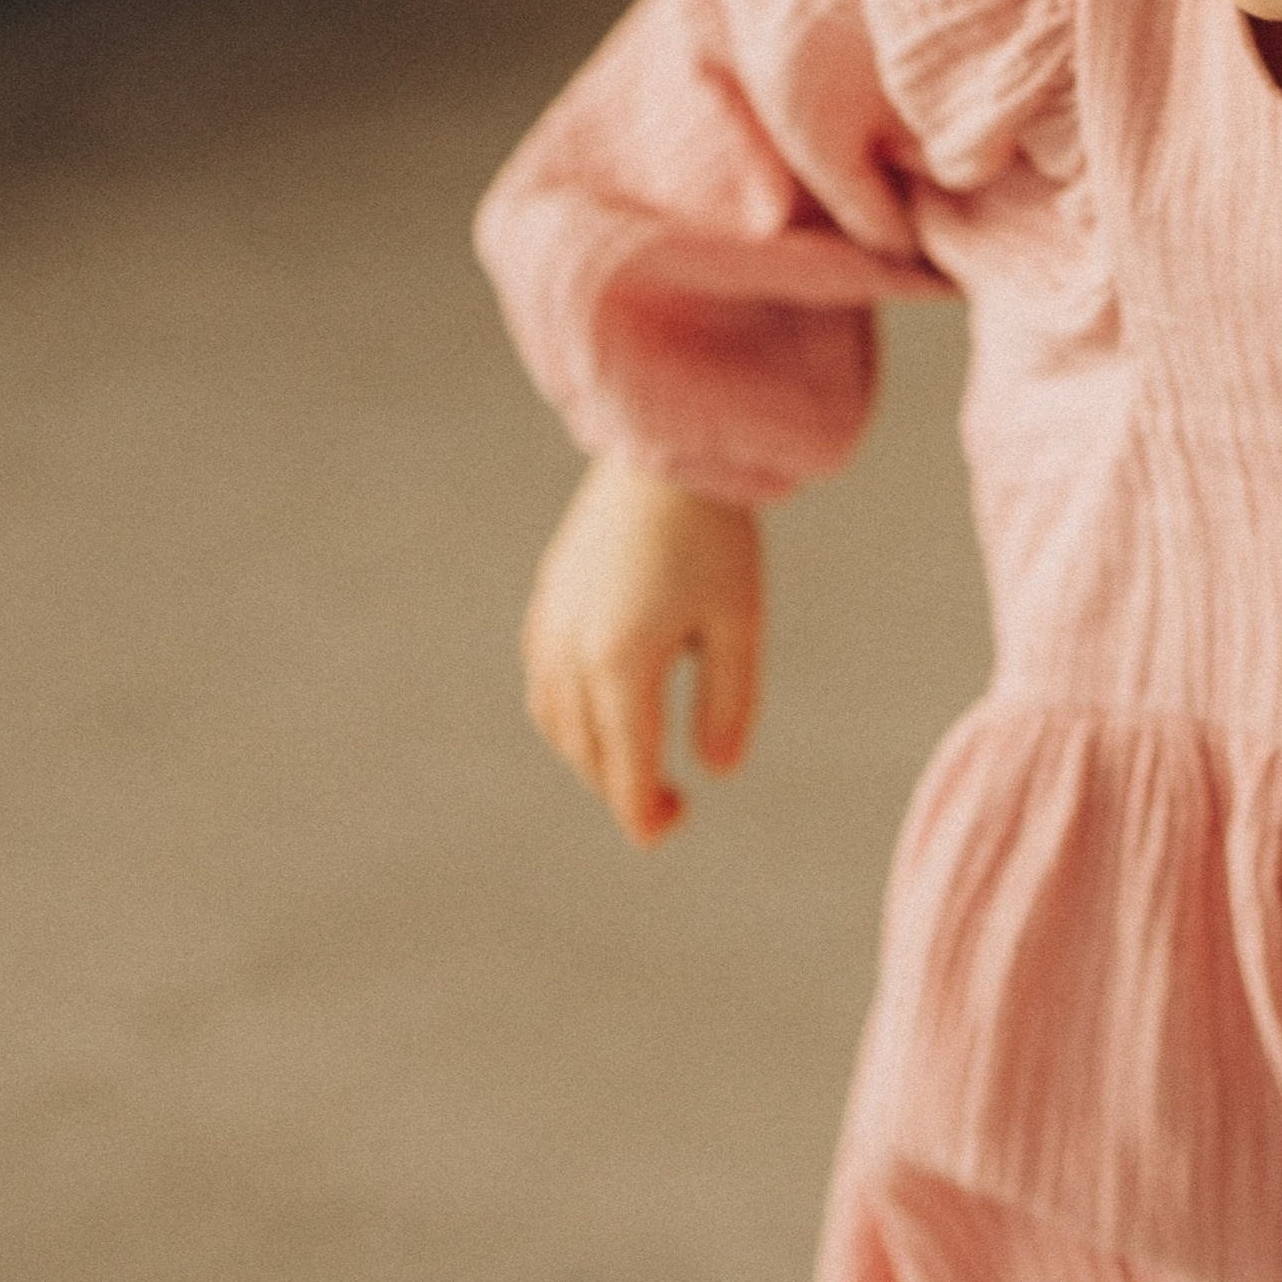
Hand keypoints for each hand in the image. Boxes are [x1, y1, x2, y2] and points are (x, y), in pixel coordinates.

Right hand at [521, 453, 764, 845]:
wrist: (663, 452)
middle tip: (669, 804)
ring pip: (555, 721)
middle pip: (586, 753)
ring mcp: (550, 622)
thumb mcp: (739, 624)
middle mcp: (571, 650)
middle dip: (621, 788)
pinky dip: (566, 714)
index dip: (644, 814)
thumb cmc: (715, 535)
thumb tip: (716, 773)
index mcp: (620, 663)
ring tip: (636, 762)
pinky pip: (542, 681)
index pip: (625, 768)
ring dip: (589, 755)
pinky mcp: (547, 598)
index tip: (668, 830)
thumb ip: (729, 704)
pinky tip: (600, 710)